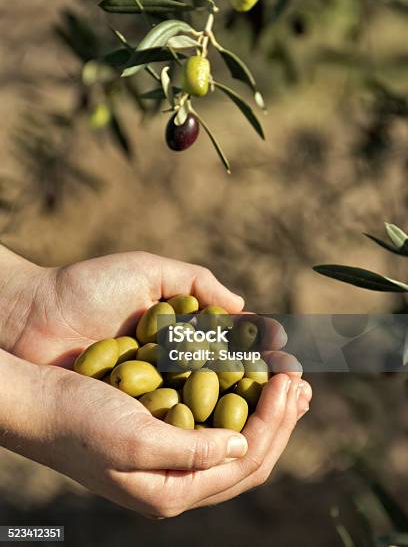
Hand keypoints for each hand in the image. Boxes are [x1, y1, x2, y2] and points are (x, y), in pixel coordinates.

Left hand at [0, 246, 310, 417]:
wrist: (33, 316)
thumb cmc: (87, 289)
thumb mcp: (148, 273)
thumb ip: (196, 283)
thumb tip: (244, 307)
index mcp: (178, 344)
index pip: (233, 361)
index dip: (265, 365)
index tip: (292, 360)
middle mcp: (172, 378)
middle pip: (233, 396)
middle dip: (272, 397)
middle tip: (299, 387)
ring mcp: (156, 405)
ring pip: (217, 422)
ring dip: (259, 418)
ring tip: (289, 403)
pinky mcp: (138, 426)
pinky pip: (187, 436)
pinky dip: (220, 434)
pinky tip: (248, 428)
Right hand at [0, 350, 310, 517]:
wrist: (38, 406)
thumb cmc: (79, 421)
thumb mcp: (134, 441)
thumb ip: (192, 452)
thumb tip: (242, 445)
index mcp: (173, 491)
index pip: (246, 462)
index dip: (275, 420)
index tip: (290, 378)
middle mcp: (176, 482)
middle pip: (248, 456)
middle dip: (280, 418)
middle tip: (300, 380)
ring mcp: (170, 460)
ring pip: (235, 441)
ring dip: (264, 411)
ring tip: (288, 382)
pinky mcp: (162, 436)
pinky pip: (214, 424)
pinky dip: (237, 402)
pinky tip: (246, 381)